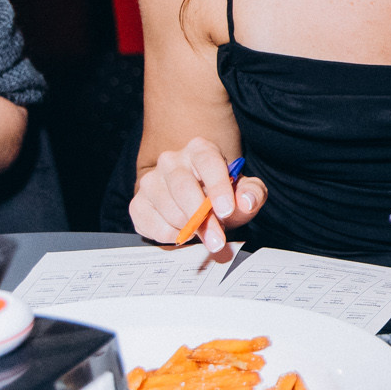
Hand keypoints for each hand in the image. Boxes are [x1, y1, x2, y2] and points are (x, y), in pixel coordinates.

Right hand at [130, 137, 267, 253]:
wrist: (198, 204)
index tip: (227, 211)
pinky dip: (170, 235)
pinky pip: (151, 223)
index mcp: (200, 149)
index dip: (217, 187)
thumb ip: (252, 193)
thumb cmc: (223, 194)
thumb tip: (246, 201)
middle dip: (201, 217)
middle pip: (183, 186)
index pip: (208, 162)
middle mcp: (171, 160)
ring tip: (204, 235)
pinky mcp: (138, 203)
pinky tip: (183, 232)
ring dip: (188, 228)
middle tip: (217, 240)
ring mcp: (151, 181)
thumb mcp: (245, 191)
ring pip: (168, 208)